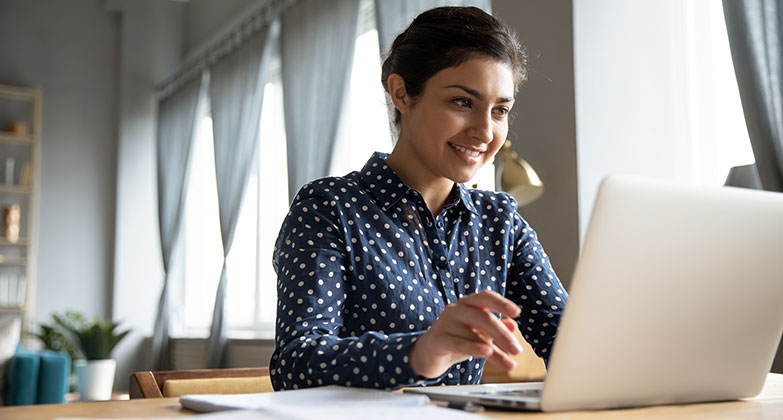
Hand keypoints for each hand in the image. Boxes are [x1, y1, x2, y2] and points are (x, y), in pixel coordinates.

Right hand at [408, 290, 522, 378]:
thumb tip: (513, 326)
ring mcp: (445, 323)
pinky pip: (459, 343)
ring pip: (474, 334)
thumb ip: (496, 329)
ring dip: (494, 351)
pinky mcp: (438, 339)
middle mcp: (455, 310)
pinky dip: (475, 349)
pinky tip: (488, 354)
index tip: (516, 312)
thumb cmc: (456, 339)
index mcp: (467, 304)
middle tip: (517, 350)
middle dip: (503, 335)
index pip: (485, 297)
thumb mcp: (479, 333)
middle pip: (483, 317)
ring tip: (509, 364)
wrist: (428, 353)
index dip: (501, 303)